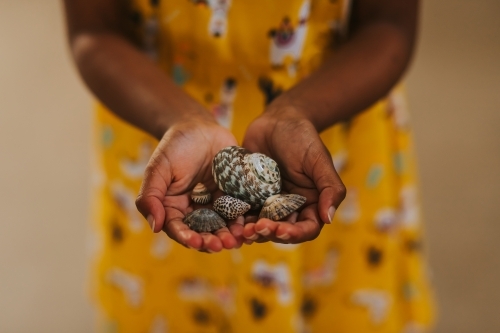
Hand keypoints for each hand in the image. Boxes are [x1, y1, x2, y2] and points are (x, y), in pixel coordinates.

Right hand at [135, 118, 244, 251]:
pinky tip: (249, 225)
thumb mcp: (158, 169)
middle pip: (203, 232)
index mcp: (174, 208)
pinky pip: (238, 211)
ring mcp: (215, 204)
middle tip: (222, 245)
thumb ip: (151, 196)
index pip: (179, 229)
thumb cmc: (174, 146)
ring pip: (222, 225)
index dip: (187, 237)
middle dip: (212, 241)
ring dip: (230, 235)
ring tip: (237, 240)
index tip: (195, 242)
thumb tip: (154, 227)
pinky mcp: (232, 196)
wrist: (198, 127)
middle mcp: (195, 210)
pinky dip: (243, 220)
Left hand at [241, 106, 345, 243]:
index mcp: (310, 203)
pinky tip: (230, 219)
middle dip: (270, 234)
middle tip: (256, 229)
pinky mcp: (249, 195)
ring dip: (253, 231)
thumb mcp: (319, 160)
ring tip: (242, 229)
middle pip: (281, 231)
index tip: (280, 230)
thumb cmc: (302, 137)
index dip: (294, 234)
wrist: (277, 120)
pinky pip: (243, 211)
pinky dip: (238, 219)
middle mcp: (289, 206)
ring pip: (261, 226)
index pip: (306, 228)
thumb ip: (329, 188)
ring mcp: (268, 202)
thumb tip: (329, 218)